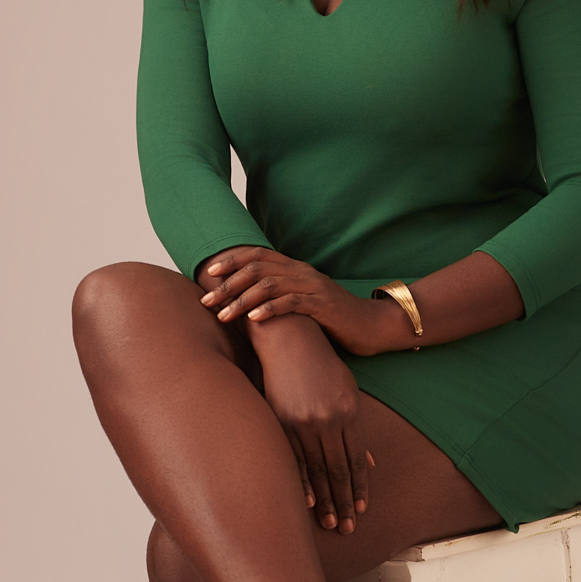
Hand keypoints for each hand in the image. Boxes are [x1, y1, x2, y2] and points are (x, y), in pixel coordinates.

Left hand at [200, 247, 411, 356]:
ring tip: (222, 315)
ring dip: (241, 300)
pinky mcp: (323, 306)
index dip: (232, 261)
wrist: (374, 325)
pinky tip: (253, 320)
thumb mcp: (305, 303)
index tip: (209, 273)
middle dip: (228, 285)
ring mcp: (313, 288)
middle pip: (257, 270)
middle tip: (206, 300)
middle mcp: (302, 273)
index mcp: (296, 269)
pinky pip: (292, 303)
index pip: (258, 256)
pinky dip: (270, 310)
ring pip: (269, 286)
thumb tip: (248, 305)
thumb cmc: (335, 319)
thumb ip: (281, 297)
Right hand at [248, 314, 373, 531]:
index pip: (356, 460)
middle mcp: (329, 421)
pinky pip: (293, 458)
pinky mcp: (281, 421)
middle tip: (348, 528)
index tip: (362, 510)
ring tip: (332, 524)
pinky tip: (309, 502)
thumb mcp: (348, 391)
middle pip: (338, 471)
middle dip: (345, 502)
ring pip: (317, 470)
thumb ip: (358, 429)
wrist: (289, 339)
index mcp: (349, 413)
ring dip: (326, 501)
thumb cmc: (322, 365)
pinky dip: (302, 482)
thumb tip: (368, 463)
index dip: (360, 487)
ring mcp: (304, 422)